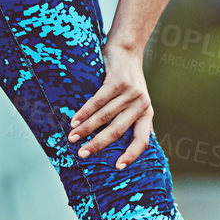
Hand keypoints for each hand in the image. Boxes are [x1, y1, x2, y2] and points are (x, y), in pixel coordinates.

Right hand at [68, 42, 154, 169]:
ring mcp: (131, 92)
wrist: (127, 51)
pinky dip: (84, 112)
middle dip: (98, 144)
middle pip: (118, 131)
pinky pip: (98, 101)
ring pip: (105, 117)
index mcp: (147, 114)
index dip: (131, 154)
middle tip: (82, 155)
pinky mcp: (118, 82)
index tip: (118, 167)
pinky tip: (74, 120)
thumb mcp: (135, 103)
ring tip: (72, 138)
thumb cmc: (127, 83)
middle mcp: (142, 104)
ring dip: (86, 129)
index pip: (143, 140)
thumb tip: (125, 148)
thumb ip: (131, 121)